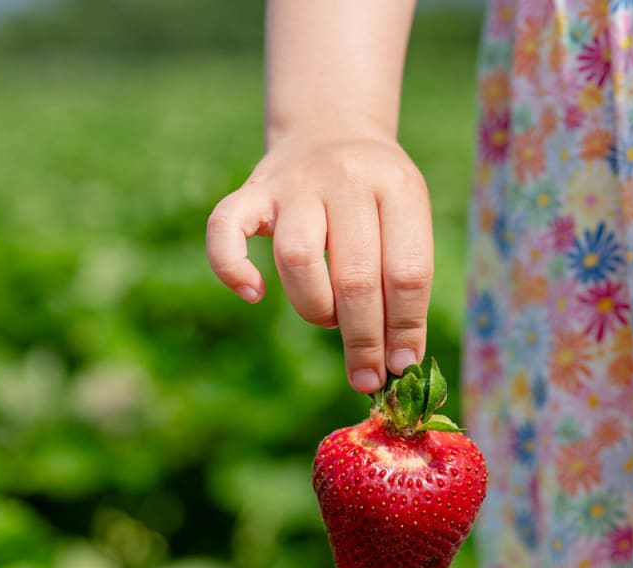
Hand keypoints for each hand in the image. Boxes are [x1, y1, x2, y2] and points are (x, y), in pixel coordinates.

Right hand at [206, 122, 432, 393]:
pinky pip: (224, 230)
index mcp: (397, 187)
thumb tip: (401, 363)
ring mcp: (294, 183)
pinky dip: (233, 269)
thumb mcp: (407, 222)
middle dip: (363, 339)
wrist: (331, 128)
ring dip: (315, 307)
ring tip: (328, 317)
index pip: (408, 271)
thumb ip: (404, 284)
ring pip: (298, 259)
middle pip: (356, 276)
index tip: (402, 368)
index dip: (405, 328)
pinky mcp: (251, 191)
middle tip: (366, 375)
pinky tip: (255, 293)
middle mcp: (346, 178)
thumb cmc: (377, 199)